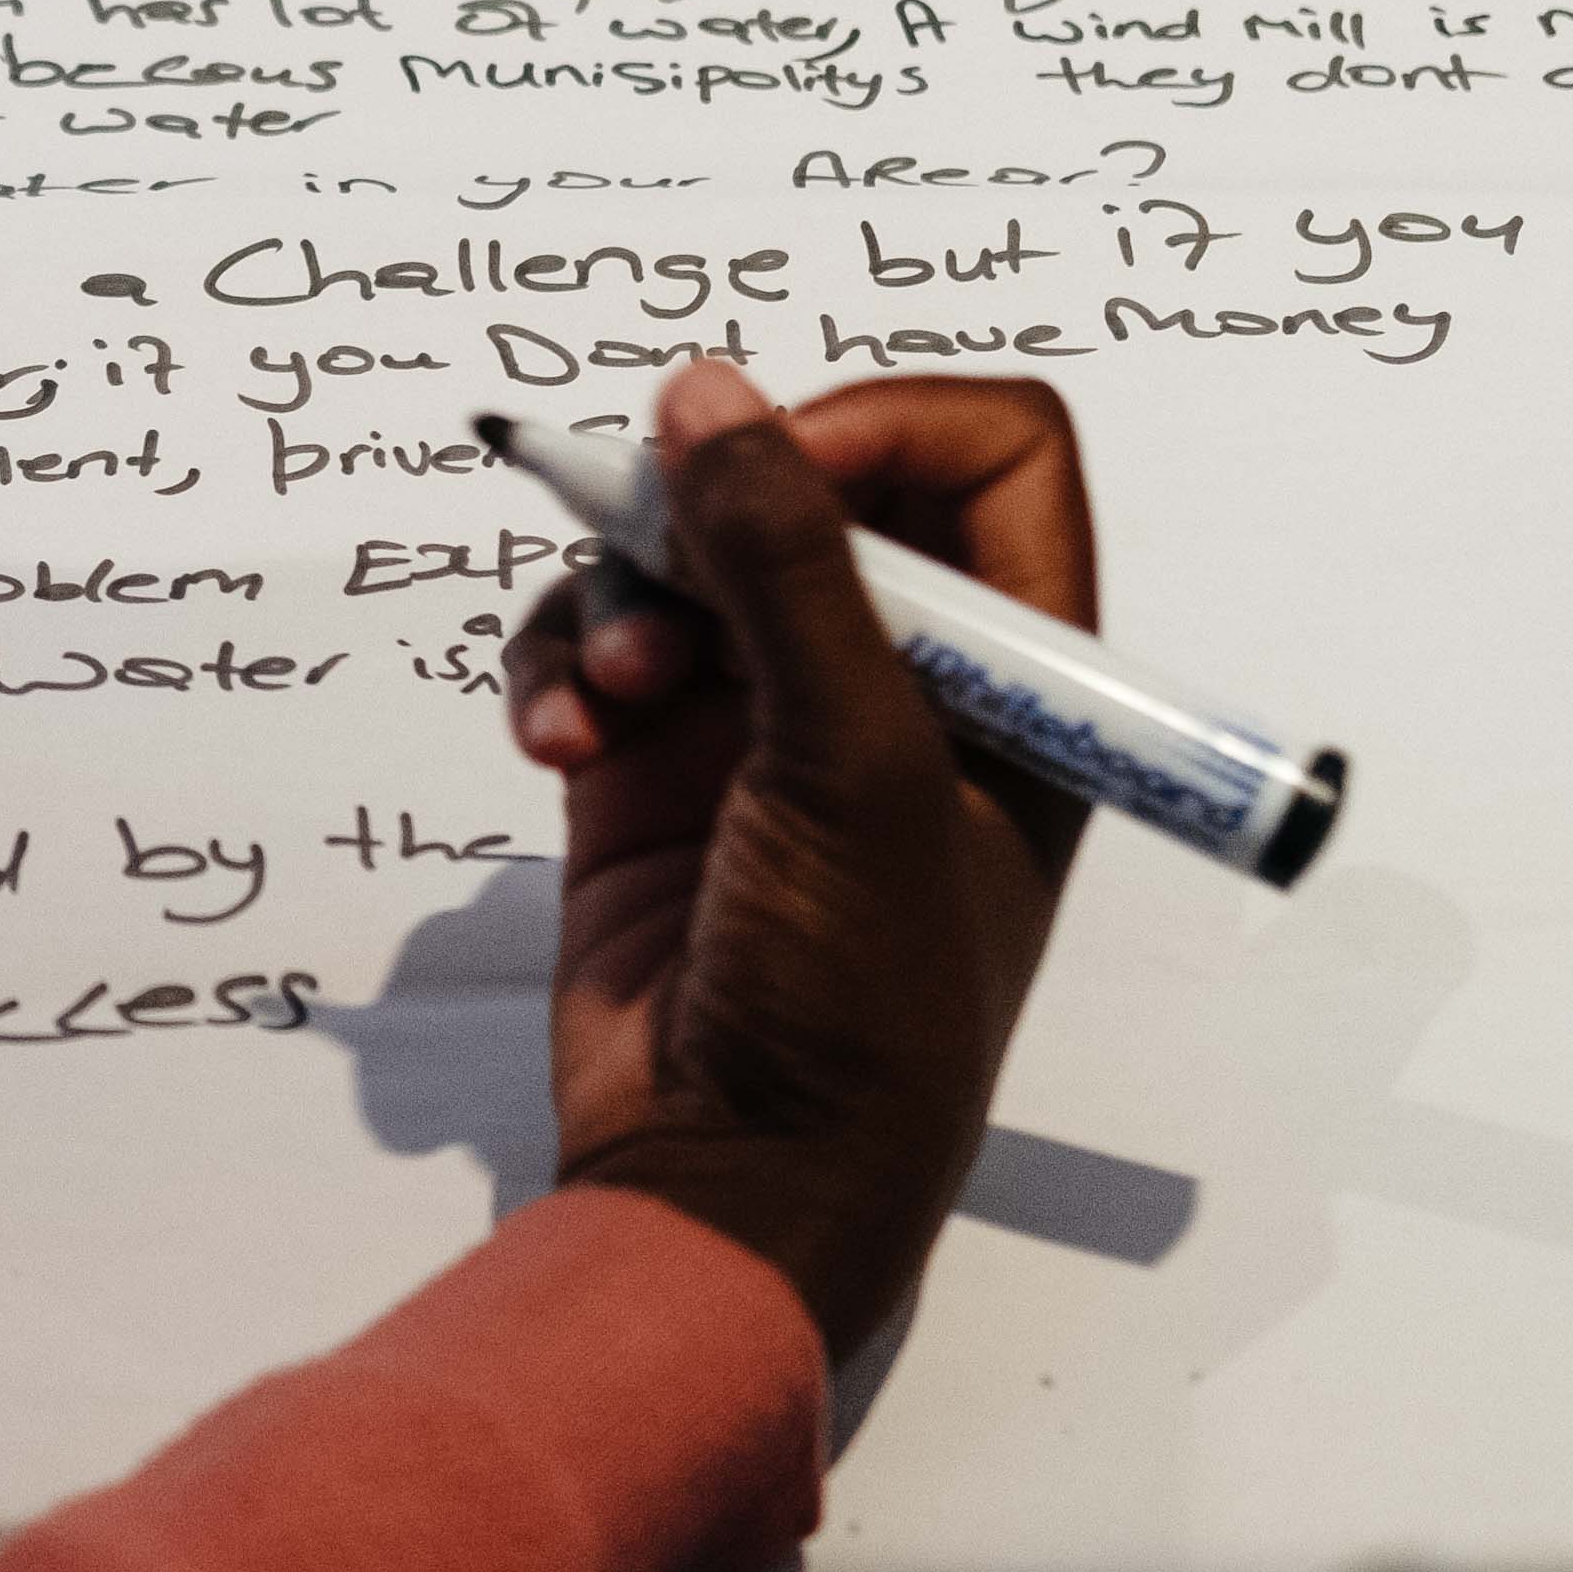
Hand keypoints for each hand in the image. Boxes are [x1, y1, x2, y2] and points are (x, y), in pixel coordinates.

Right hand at [504, 364, 1093, 1361]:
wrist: (732, 1180)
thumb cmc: (859, 1003)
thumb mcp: (852, 762)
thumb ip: (783, 563)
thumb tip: (706, 391)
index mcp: (1017, 674)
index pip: (986, 457)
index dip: (883, 429)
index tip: (784, 469)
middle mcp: (899, 679)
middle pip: (802, 484)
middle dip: (709, 518)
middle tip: (664, 577)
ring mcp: (765, 721)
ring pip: (673, 557)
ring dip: (617, 603)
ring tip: (608, 704)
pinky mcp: (649, 766)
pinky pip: (588, 643)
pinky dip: (558, 670)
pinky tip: (555, 746)